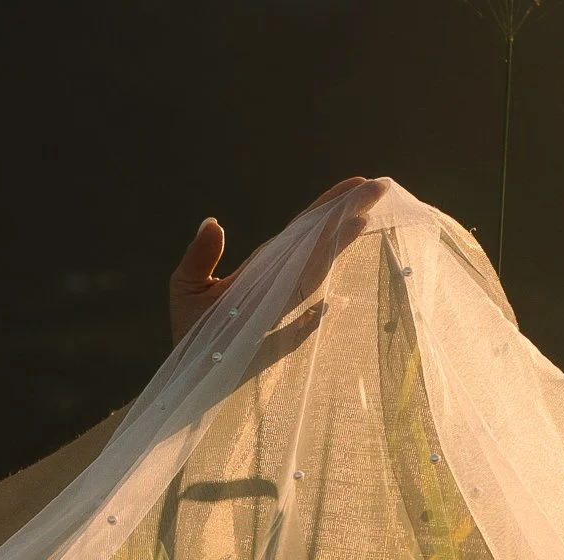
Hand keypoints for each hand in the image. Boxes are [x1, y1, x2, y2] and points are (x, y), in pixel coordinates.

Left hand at [168, 177, 379, 344]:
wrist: (189, 373)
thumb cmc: (192, 330)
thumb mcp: (186, 286)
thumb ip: (199, 257)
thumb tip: (213, 222)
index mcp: (263, 267)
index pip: (300, 232)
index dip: (326, 208)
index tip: (356, 183)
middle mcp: (277, 285)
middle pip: (316, 245)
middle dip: (345, 216)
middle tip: (378, 187)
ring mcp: (279, 314)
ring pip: (312, 277)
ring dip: (336, 251)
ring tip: (363, 222)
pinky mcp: (273, 347)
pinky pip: (297, 332)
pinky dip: (314, 320)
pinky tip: (336, 304)